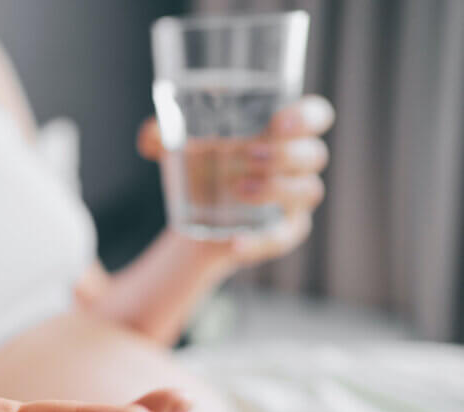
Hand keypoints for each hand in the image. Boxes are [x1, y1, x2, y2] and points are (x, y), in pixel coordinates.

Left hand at [138, 95, 334, 268]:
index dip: (308, 116)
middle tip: (249, 155)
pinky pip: (283, 237)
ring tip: (237, 190)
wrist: (196, 213)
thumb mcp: (180, 146)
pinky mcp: (283, 232)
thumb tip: (149, 137)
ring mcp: (294, 201)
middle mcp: (297, 165)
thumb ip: (162, 135)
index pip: (316, 116)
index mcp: (282, 133)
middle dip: (286, 153)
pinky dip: (260, 241)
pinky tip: (236, 242)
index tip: (279, 122)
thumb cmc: (199, 165)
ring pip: (308, 191)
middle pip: (314, 154)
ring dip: (276, 188)